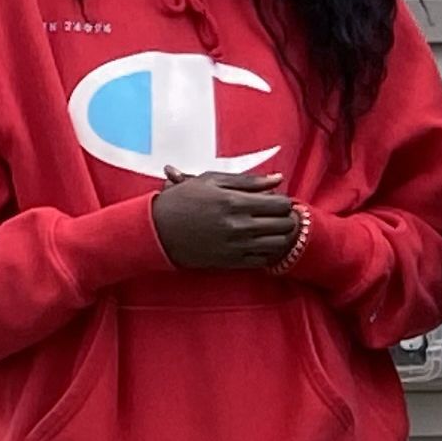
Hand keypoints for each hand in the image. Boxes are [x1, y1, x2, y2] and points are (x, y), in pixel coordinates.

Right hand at [152, 168, 298, 270]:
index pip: (281, 204)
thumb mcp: (212, 181)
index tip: (274, 199)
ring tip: (268, 228)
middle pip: (284, 224)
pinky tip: (256, 241)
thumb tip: (279, 178)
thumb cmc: (184, 200)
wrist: (157, 230)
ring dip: (279, 235)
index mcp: (234, 202)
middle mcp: (238, 226)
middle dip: (284, 217)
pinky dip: (266, 251)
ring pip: (278, 244)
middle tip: (274, 214)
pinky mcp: (230, 262)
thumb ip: (249, 181)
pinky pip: (263, 260)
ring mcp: (236, 246)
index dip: (283, 200)